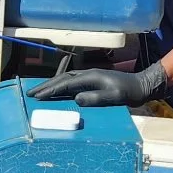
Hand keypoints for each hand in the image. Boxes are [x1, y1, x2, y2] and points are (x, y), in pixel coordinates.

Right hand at [32, 63, 168, 108]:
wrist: (142, 86)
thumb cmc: (129, 93)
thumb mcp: (114, 97)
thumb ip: (96, 98)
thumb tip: (76, 99)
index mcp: (91, 77)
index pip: (66, 83)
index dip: (51, 90)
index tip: (37, 96)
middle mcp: (88, 73)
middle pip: (62, 78)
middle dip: (46, 85)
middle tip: (30, 93)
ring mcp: (90, 76)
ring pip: (65, 78)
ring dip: (51, 85)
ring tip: (38, 92)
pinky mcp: (93, 81)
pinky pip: (71, 82)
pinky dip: (60, 86)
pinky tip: (56, 92)